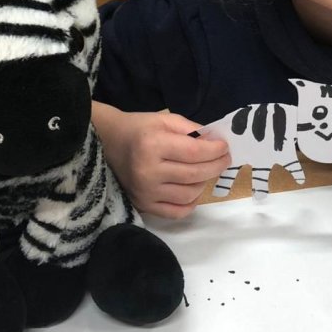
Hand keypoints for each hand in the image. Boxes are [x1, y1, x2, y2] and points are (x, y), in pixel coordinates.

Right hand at [92, 103, 229, 219]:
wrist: (106, 143)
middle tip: (224, 158)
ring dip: (204, 183)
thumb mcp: (165, 119)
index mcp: (153, 145)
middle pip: (195, 174)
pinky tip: (192, 191)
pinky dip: (190, 203)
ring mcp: (146, 192)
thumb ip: (191, 129)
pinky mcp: (143, 205)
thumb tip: (216, 143)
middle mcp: (149, 171)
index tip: (225, 146)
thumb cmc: (138, 128)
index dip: (216, 150)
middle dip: (217, 165)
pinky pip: (176, 212)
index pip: (195, 152)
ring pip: (190, 195)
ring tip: (204, 171)